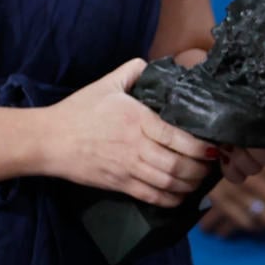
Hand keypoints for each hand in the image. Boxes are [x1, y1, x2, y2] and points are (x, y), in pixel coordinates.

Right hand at [39, 58, 217, 206]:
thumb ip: (134, 71)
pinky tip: (181, 195)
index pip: (176, 137)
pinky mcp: (119, 184)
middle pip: (177, 164)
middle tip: (213, 164)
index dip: (200, 146)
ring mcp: (127, 168)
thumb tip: (154, 65)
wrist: (50, 139)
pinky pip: (151, 197)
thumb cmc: (79, 110)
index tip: (215, 146)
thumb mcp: (107, 83)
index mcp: (136, 120)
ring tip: (201, 178)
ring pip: (168, 183)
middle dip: (201, 168)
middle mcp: (135, 147)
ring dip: (190, 184)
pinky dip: (171, 199)